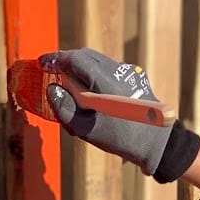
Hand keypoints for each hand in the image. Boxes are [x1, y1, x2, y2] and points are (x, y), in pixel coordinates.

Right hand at [39, 48, 172, 176]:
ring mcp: (128, 73)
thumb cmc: (121, 138)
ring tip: (69, 83)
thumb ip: (65, 109)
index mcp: (105, 81)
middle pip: (86, 56)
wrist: (157, 143)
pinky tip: (90, 92)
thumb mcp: (87, 129)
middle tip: (51, 71)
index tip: (42, 63)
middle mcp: (118, 71)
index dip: (55, 58)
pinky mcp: (135, 79)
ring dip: (81, 68)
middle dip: (66, 61)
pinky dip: (94, 74)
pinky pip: (109, 70)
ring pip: (98, 62)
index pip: (75, 58)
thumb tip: (52, 89)